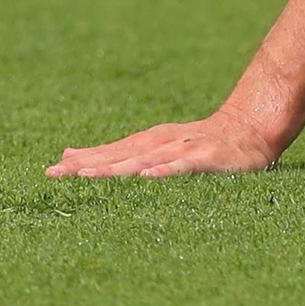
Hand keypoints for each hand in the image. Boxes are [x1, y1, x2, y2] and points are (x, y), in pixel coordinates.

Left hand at [47, 109, 280, 179]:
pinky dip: (166, 170)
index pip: (111, 151)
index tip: (52, 171)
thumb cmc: (201, 144)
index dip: (83, 160)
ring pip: (145, 160)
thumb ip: (122, 154)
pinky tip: (148, 176)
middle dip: (87, 165)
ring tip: (88, 176)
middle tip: (56, 174)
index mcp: (151, 141)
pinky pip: (184, 166)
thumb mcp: (160, 147)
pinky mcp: (207, 157)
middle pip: (120, 155)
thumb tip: (72, 159)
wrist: (251, 129)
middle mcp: (163, 142)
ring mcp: (184, 148)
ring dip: (116, 168)